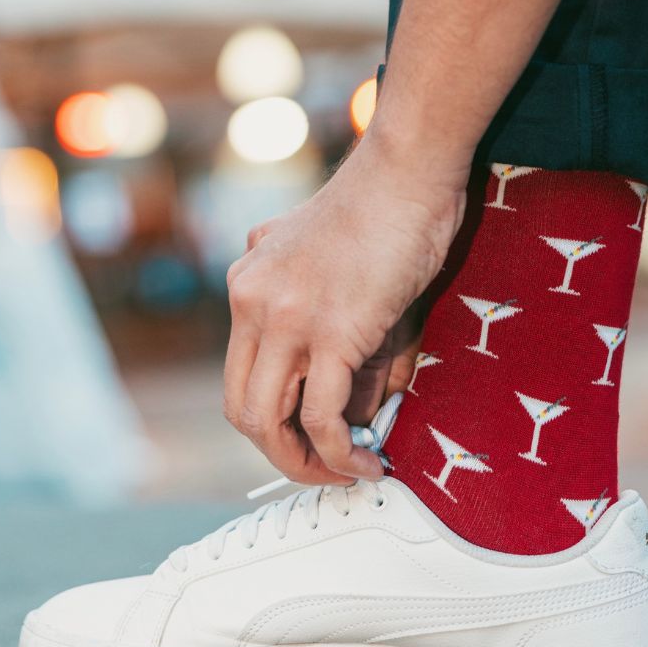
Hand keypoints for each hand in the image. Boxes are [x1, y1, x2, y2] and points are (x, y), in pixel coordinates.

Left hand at [224, 131, 465, 483]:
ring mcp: (284, 317)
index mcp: (246, 284)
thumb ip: (329, 332)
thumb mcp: (333, 271)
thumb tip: (358, 412)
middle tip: (323, 470)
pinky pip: (321, 416)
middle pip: (241, 408)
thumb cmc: (383, 210)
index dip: (271, 420)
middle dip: (280, 453)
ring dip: (305, 464)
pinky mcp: (330, 332)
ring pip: (267, 421)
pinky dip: (340, 454)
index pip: (239, 374)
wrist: (408, 171)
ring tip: (345, 475)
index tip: (308, 439)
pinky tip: (368, 462)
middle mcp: (251, 302)